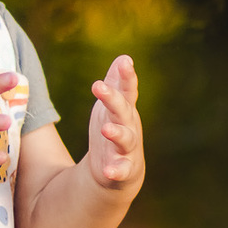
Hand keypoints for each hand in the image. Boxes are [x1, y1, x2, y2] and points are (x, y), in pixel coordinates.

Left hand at [87, 55, 143, 189]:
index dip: (127, 76)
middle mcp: (129, 126)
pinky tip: (109, 171)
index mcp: (124, 109)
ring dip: (116, 133)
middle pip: (122, 110)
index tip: (124, 62)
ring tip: (105, 129)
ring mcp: (127, 148)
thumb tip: (124, 57)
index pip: (127, 89)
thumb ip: (117, 83)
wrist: (122, 171)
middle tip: (98, 85)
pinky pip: (121, 170)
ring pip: (125, 139)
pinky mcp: (123, 169)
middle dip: (112, 98)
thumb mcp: (114, 105)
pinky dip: (116, 170)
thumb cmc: (116, 129)